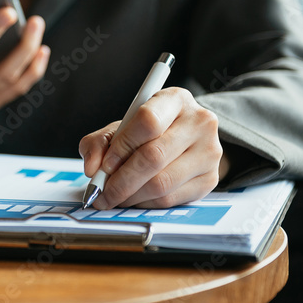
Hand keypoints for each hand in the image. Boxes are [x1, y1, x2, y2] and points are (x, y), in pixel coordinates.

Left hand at [78, 87, 228, 208]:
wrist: (186, 141)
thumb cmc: (149, 132)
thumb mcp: (121, 127)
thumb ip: (99, 142)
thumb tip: (92, 168)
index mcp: (175, 99)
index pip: (148, 121)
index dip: (122, 146)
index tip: (104, 165)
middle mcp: (199, 122)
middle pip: (154, 157)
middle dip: (121, 181)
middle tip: (101, 192)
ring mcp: (209, 152)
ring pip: (162, 183)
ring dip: (130, 196)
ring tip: (114, 197)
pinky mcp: (210, 178)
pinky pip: (171, 199)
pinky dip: (145, 203)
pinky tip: (134, 199)